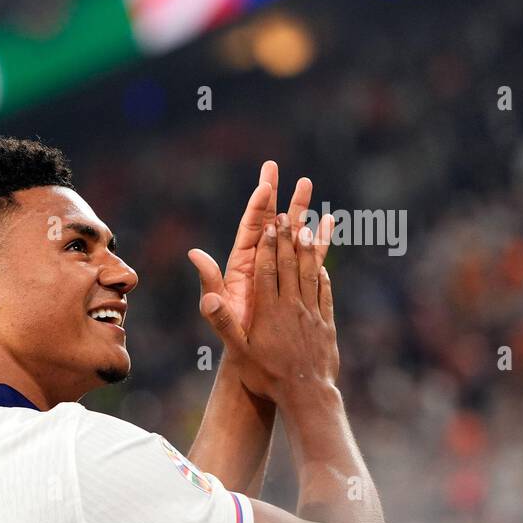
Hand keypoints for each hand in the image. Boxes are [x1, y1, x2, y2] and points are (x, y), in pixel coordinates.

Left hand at [188, 162, 319, 342]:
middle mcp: (259, 261)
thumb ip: (209, 280)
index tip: (264, 184)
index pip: (250, 227)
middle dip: (273, 195)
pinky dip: (318, 237)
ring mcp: (277, 268)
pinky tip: (328, 220)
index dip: (256, 206)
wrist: (253, 355)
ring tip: (307, 183)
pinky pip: (308, 254)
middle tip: (274, 167)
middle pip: (268, 221)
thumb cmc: (232, 332)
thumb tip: (194, 254)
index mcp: (241, 263)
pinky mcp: (294, 280)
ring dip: (299, 209)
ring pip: (290, 232)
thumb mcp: (218, 306)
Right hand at [203, 211, 339, 403]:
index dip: (268, 245)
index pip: (268, 270)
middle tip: (286, 214)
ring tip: (308, 226)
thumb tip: (208, 296)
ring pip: (310, 274)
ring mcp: (312, 314)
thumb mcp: (238, 351)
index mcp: (269, 310)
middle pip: (290, 265)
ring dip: (308, 249)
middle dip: (287, 237)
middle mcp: (292, 307)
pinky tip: (321, 267)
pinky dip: (322, 276)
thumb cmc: (266, 376)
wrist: (306, 396)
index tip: (268, 222)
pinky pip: (324, 293)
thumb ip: (222, 321)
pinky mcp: (325, 325)